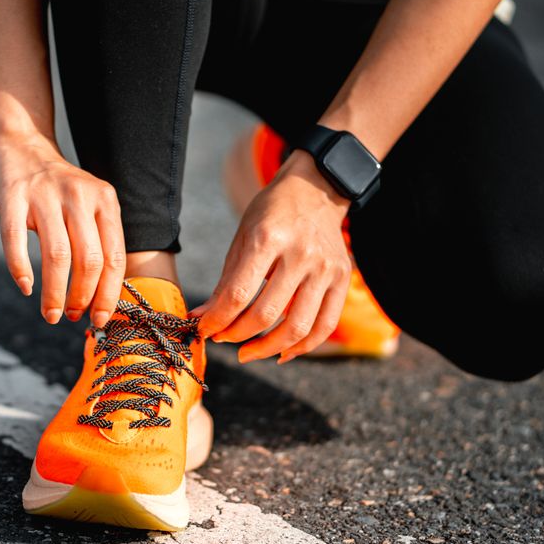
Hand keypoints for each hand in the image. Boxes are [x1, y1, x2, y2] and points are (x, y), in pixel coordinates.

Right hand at [0, 131, 125, 327]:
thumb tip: (102, 298)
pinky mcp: (12, 196)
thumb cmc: (57, 190)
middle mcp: (78, 196)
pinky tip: (25, 287)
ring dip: (54, 293)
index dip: (107, 294)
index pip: (113, 257)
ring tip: (50, 314)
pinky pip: (16, 239)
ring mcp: (44, 195)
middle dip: (82, 297)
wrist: (20, 146)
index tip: (99, 318)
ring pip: (57, 255)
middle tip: (71, 316)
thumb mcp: (89, 205)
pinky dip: (20, 268)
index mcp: (104, 201)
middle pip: (89, 260)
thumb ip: (98, 240)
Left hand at [191, 151, 351, 362]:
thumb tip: (201, 319)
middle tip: (224, 340)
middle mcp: (301, 254)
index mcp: (268, 239)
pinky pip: (325, 325)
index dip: (217, 320)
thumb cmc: (271, 214)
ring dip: (268, 349)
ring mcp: (325, 268)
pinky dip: (303, 347)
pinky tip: (282, 353)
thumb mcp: (242, 238)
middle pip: (266, 314)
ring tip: (249, 353)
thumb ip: (225, 282)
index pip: (238, 294)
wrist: (316, 190)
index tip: (205, 330)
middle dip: (238, 335)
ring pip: (298, 327)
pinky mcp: (342, 278)